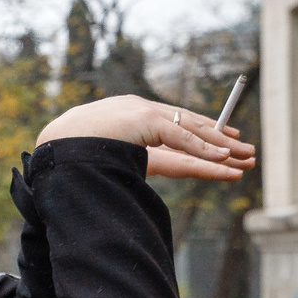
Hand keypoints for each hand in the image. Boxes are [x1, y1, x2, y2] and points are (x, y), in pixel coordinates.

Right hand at [35, 94, 257, 181]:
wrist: (51, 146)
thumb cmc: (67, 159)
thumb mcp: (100, 162)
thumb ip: (121, 166)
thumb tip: (126, 185)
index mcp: (128, 120)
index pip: (172, 127)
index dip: (198, 135)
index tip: (222, 145)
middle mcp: (138, 112)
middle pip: (187, 126)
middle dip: (219, 139)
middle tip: (246, 149)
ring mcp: (140, 114)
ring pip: (190, 132)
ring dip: (220, 146)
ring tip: (246, 157)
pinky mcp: (143, 121)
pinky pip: (181, 137)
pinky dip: (203, 148)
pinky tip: (223, 158)